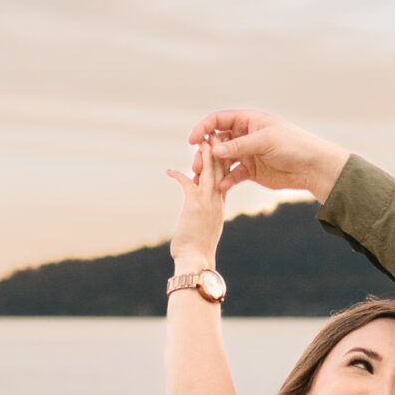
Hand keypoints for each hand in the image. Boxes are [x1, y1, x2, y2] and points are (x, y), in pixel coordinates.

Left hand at [166, 136, 231, 270]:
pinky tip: (168, 171)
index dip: (224, 160)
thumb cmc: (198, 247)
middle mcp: (217, 200)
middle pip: (221, 169)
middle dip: (218, 150)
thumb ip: (204, 209)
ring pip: (209, 171)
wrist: (196, 260)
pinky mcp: (194, 205)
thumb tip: (194, 201)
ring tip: (201, 139)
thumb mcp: (205, 224)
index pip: (225, 176)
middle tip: (215, 133)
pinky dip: (177, 175)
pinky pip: (187, 182)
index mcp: (220, 204)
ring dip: (205, 154)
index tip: (221, 147)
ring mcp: (207, 202)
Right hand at [187, 110, 346, 201]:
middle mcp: (244, 135)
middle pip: (216, 141)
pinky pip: (233, 175)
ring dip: (212, 168)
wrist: (312, 167)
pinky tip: (223, 187)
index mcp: (248, 120)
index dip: (203, 128)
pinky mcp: (251, 171)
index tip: (192, 141)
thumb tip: (213, 149)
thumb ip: (239, 146)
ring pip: (222, 160)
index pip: (218, 120)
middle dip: (205, 153)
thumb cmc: (293, 145)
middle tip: (198, 166)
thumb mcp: (265, 141)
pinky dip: (226, 180)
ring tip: (203, 179)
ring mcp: (247, 153)